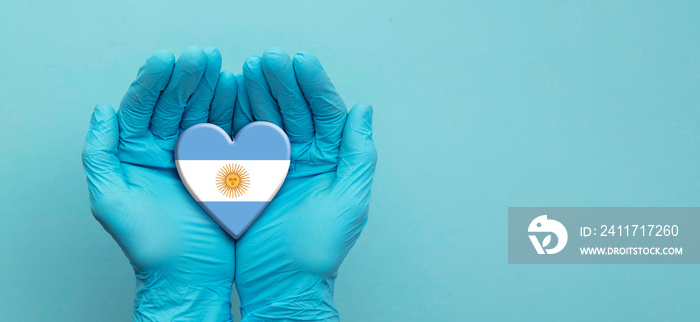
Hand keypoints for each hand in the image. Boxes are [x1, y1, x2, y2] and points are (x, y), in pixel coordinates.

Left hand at [82, 47, 238, 320]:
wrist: (189, 275)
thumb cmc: (149, 245)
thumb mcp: (111, 200)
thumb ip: (101, 154)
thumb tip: (103, 111)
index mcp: (136, 153)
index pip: (143, 107)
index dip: (154, 81)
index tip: (169, 59)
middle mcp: (165, 149)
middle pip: (175, 104)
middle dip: (188, 77)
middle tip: (202, 55)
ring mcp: (196, 156)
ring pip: (203, 113)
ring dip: (212, 88)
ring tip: (223, 68)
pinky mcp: (223, 166)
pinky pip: (228, 133)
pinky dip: (235, 112)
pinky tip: (240, 93)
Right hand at [233, 48, 376, 320]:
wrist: (281, 284)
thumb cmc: (318, 250)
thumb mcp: (348, 201)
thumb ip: (357, 154)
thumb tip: (363, 110)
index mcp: (331, 160)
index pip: (325, 113)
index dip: (314, 85)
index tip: (300, 61)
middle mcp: (305, 158)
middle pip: (295, 109)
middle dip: (283, 82)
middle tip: (269, 58)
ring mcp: (276, 165)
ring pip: (268, 119)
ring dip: (259, 92)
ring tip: (248, 69)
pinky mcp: (249, 176)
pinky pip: (243, 140)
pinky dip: (237, 117)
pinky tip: (230, 96)